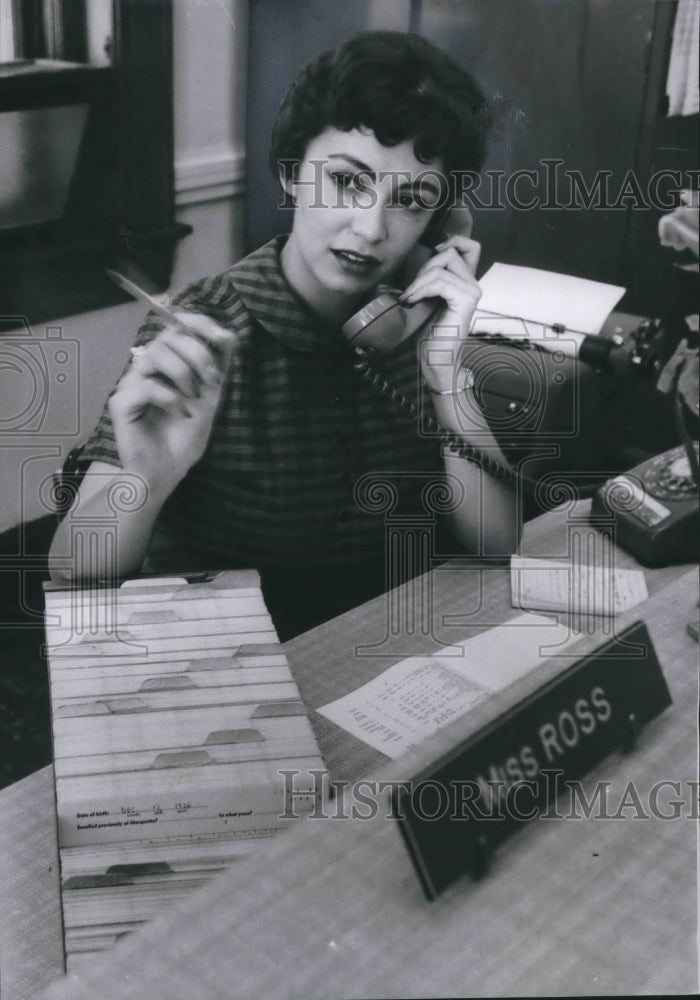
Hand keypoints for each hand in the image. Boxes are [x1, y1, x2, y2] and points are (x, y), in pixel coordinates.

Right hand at [109, 311, 236, 494]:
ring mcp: (131, 383)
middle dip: (198, 353)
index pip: (177, 328)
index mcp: (167, 364)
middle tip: (210, 379)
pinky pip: (146, 385)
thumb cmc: (185, 437)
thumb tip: (229, 334)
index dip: (199, 324)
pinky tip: (178, 413)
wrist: (169, 471)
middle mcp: (147, 369)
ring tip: (192, 398)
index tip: (223, 337)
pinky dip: (169, 398)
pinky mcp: (121, 402)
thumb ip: (217, 368)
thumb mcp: (210, 399)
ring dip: (183, 373)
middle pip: (168, 336)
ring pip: (155, 354)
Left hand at [400, 234, 481, 391]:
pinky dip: (421, 289)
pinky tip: (411, 301)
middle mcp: (473, 285)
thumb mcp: (426, 298)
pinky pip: (440, 282)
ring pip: (443, 267)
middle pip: (451, 252)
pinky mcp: (466, 302)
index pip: (471, 247)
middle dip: (425, 266)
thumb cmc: (428, 334)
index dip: (452, 242)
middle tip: (412, 290)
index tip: (433, 255)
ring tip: (409, 298)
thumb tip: (415, 258)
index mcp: (465, 282)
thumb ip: (429, 279)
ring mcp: (472, 293)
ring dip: (419, 281)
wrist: (435, 360)